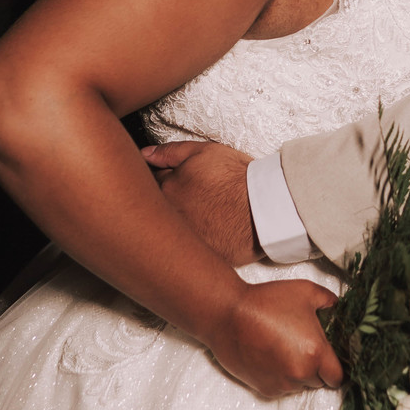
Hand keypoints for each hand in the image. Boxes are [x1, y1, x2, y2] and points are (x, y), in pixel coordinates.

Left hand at [143, 140, 258, 264]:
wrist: (264, 208)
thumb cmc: (237, 178)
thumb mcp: (205, 152)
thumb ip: (171, 152)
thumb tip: (145, 155)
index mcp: (166, 189)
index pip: (151, 183)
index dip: (164, 180)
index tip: (176, 182)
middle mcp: (169, 216)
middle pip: (157, 209)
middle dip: (167, 204)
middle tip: (191, 200)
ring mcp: (183, 239)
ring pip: (171, 230)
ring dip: (179, 223)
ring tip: (202, 216)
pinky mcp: (199, 256)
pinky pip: (190, 251)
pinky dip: (195, 243)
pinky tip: (210, 233)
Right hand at [209, 277, 343, 398]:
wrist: (228, 314)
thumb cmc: (266, 301)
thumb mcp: (306, 292)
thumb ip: (329, 301)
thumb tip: (338, 307)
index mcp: (316, 352)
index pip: (338, 377)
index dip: (336, 367)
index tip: (330, 357)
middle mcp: (300, 373)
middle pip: (319, 381)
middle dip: (317, 367)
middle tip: (305, 347)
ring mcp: (282, 384)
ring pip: (300, 386)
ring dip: (298, 373)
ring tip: (285, 349)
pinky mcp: (264, 388)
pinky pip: (282, 388)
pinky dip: (281, 378)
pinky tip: (272, 356)